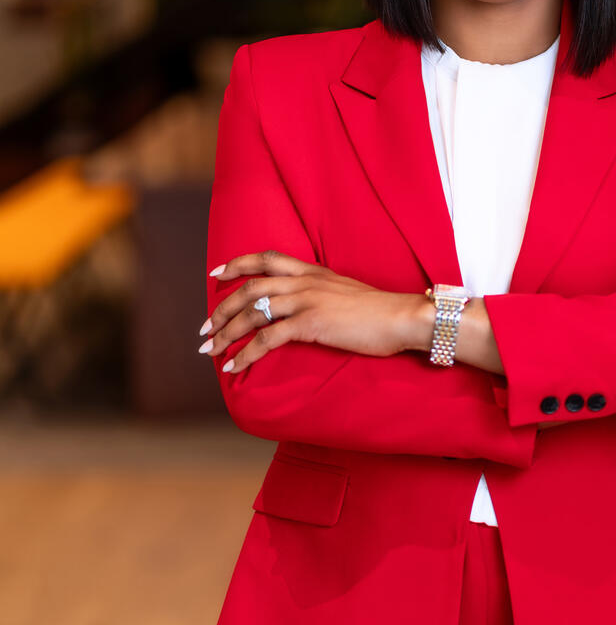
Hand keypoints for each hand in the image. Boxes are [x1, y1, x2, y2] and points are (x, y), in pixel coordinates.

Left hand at [199, 250, 423, 372]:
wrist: (401, 317)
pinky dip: (246, 353)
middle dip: (221, 309)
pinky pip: (268, 339)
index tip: (216, 274)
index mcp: (313, 272)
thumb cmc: (380, 312)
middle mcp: (305, 281)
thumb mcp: (346, 293)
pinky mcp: (311, 323)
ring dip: (226, 332)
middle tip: (205, 329)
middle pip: (250, 288)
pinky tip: (235, 365)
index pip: (266, 259)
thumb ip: (323, 295)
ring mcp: (306, 301)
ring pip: (253, 313)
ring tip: (210, 350)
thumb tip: (309, 309)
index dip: (237, 265)